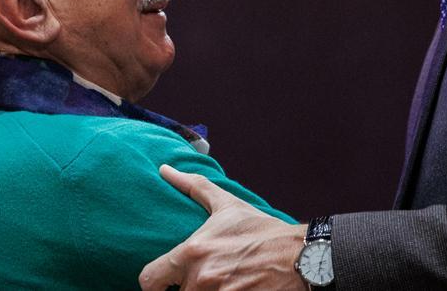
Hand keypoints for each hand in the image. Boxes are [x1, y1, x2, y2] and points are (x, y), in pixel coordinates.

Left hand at [139, 165, 308, 289]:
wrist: (298, 256)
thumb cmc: (261, 231)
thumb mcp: (227, 206)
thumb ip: (193, 187)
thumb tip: (165, 169)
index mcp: (192, 252)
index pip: (149, 280)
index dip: (154, 284)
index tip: (165, 283)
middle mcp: (200, 278)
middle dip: (185, 290)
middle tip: (201, 281)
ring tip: (218, 285)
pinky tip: (232, 290)